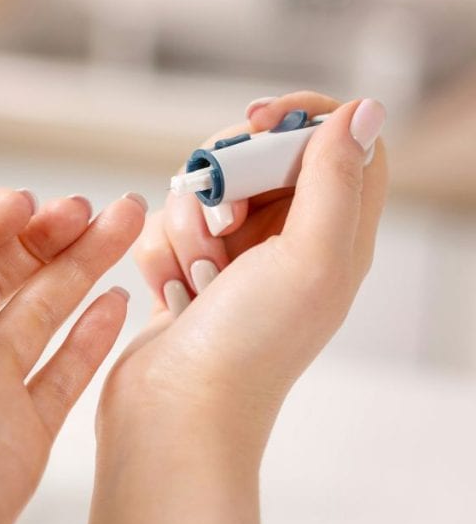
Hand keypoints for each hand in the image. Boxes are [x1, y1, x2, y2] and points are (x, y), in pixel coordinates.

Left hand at [0, 179, 144, 523]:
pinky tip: (115, 303)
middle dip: (53, 233)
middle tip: (97, 209)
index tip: (31, 205)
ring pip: (45, 310)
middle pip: (9, 269)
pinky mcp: (22, 431)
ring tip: (124, 229)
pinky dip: (92, 337)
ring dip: (84, 267)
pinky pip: (65, 372)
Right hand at [65, 94, 387, 523]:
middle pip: (260, 161)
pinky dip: (159, 254)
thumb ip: (334, 178)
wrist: (175, 413)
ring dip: (186, 225)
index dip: (298, 119)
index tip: (255, 123)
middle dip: (226, 178)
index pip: (337, 143)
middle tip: (222, 217)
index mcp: (335, 237)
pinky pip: (163, 230)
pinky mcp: (185, 277)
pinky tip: (168, 292)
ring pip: (201, 193)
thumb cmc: (247, 349)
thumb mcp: (307, 257)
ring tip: (195, 278)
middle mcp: (288, 246)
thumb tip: (364, 110)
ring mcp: (234, 264)